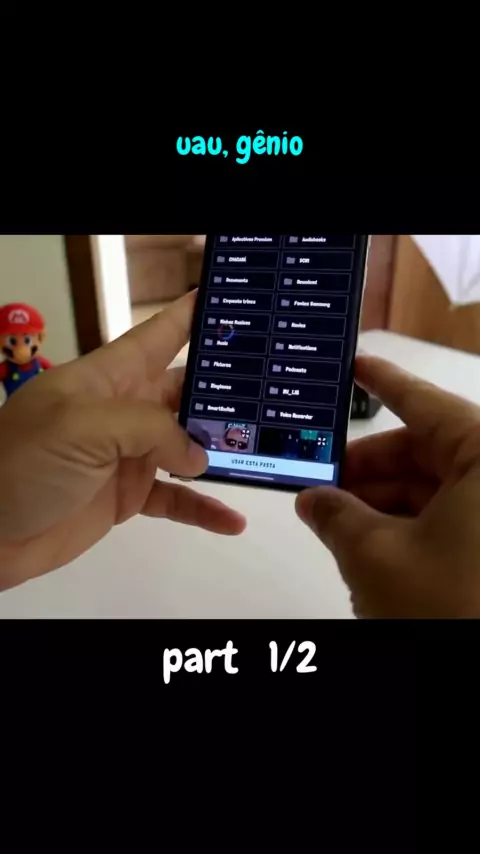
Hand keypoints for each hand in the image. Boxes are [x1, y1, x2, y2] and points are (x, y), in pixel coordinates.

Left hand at [0, 292, 245, 590]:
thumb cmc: (22, 464)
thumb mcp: (82, 427)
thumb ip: (149, 429)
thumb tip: (197, 454)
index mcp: (109, 378)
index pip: (159, 336)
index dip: (193, 316)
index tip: (232, 303)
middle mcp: (124, 411)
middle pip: (185, 392)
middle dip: (225, 391)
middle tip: (273, 393)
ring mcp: (127, 455)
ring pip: (188, 445)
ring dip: (222, 450)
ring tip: (266, 451)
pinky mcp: (128, 496)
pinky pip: (176, 499)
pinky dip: (204, 507)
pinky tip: (232, 520)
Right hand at [296, 355, 479, 618]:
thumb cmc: (452, 607)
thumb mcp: (374, 555)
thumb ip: (335, 514)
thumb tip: (314, 499)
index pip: (423, 403)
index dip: (382, 383)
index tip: (355, 366)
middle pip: (426, 451)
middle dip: (367, 467)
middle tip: (320, 478)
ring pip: (434, 488)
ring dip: (381, 502)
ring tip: (332, 518)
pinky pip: (450, 519)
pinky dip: (406, 527)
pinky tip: (366, 541)